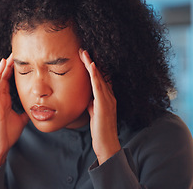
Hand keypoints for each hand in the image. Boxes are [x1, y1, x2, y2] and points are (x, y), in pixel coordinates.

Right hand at [0, 53, 29, 172]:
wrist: (3, 146)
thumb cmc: (9, 133)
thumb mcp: (22, 119)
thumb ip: (26, 111)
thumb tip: (35, 106)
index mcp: (4, 100)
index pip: (6, 81)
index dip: (10, 70)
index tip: (16, 59)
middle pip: (1, 79)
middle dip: (6, 67)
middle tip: (12, 54)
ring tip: (2, 62)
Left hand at [79, 49, 120, 164]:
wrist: (107, 143)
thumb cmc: (99, 129)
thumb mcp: (93, 112)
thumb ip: (92, 103)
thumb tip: (87, 97)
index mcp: (107, 97)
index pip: (99, 78)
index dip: (92, 66)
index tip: (84, 56)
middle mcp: (109, 95)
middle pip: (99, 74)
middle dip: (90, 61)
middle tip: (82, 49)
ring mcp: (108, 99)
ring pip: (99, 77)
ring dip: (91, 64)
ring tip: (84, 53)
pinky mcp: (104, 104)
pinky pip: (99, 87)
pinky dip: (95, 75)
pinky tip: (91, 66)